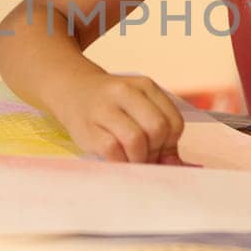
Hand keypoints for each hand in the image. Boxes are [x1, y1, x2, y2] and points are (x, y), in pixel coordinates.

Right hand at [50, 71, 184, 163]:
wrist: (74, 92)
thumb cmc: (114, 106)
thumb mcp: (140, 107)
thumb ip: (161, 132)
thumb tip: (176, 165)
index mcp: (145, 85)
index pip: (173, 122)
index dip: (171, 143)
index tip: (162, 151)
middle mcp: (125, 92)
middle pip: (157, 129)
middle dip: (156, 151)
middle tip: (147, 158)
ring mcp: (104, 108)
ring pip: (135, 140)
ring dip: (139, 158)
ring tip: (134, 160)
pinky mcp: (87, 127)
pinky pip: (112, 150)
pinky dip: (120, 160)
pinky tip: (119, 158)